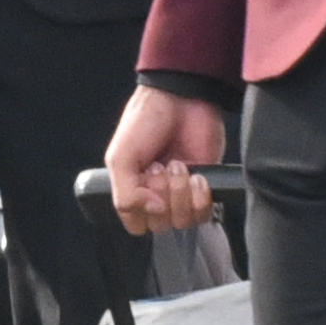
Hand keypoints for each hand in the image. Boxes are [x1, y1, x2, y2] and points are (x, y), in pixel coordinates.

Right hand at [105, 82, 226, 235]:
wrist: (181, 99)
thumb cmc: (145, 122)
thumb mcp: (121, 157)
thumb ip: (125, 193)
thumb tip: (153, 211)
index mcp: (132, 190)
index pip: (137, 225)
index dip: (141, 211)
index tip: (143, 181)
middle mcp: (156, 197)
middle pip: (161, 225)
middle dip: (162, 194)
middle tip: (161, 164)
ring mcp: (182, 194)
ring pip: (183, 221)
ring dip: (181, 194)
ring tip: (179, 164)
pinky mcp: (205, 188)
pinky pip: (204, 214)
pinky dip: (201, 198)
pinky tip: (197, 176)